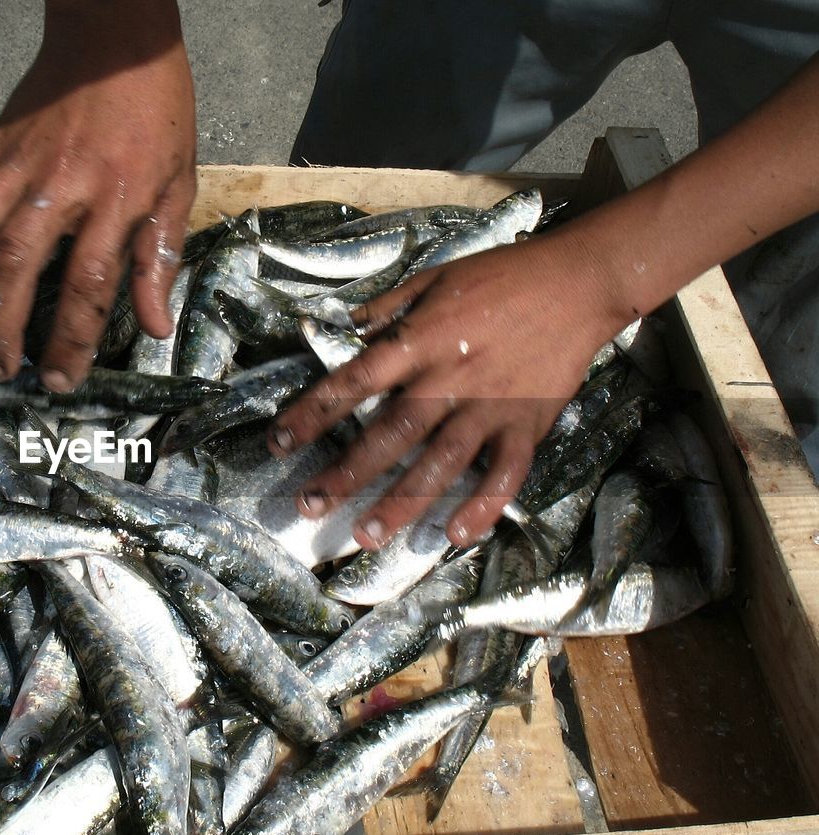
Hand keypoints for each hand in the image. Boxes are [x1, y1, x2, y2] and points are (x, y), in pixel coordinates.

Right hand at [0, 0, 194, 391]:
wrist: (118, 40)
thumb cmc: (156, 116)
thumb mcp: (179, 187)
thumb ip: (160, 258)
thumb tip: (154, 327)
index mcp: (117, 197)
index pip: (90, 283)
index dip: (72, 339)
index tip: (59, 378)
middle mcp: (60, 182)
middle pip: (17, 263)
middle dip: (2, 325)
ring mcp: (16, 161)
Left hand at [270, 230, 629, 549]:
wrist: (580, 281)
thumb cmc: (502, 276)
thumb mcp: (436, 276)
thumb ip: (390, 306)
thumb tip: (347, 326)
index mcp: (422, 340)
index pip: (354, 380)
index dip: (312, 413)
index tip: (278, 442)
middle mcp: (450, 378)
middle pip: (390, 433)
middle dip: (346, 473)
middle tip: (310, 505)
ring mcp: (491, 406)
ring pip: (440, 463)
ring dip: (402, 502)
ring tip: (366, 534)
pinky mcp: (528, 424)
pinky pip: (504, 474)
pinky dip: (482, 506)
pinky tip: (456, 534)